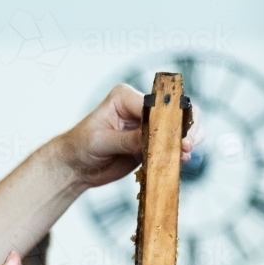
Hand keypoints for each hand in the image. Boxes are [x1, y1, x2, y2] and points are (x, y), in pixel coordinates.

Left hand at [52, 84, 203, 188]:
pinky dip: (179, 153)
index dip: (168, 119)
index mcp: (125, 97)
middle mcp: (139, 108)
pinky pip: (171, 146)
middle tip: (187, 145)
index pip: (155, 104)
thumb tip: (154, 140)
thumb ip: (129, 140)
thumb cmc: (81, 145)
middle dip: (185, 127)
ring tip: (186, 154)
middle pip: (174, 111)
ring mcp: (148, 127)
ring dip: (186, 140)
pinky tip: (181, 161)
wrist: (75, 166)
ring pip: (178, 128)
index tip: (175, 136)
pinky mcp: (151, 144)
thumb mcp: (102, 141)